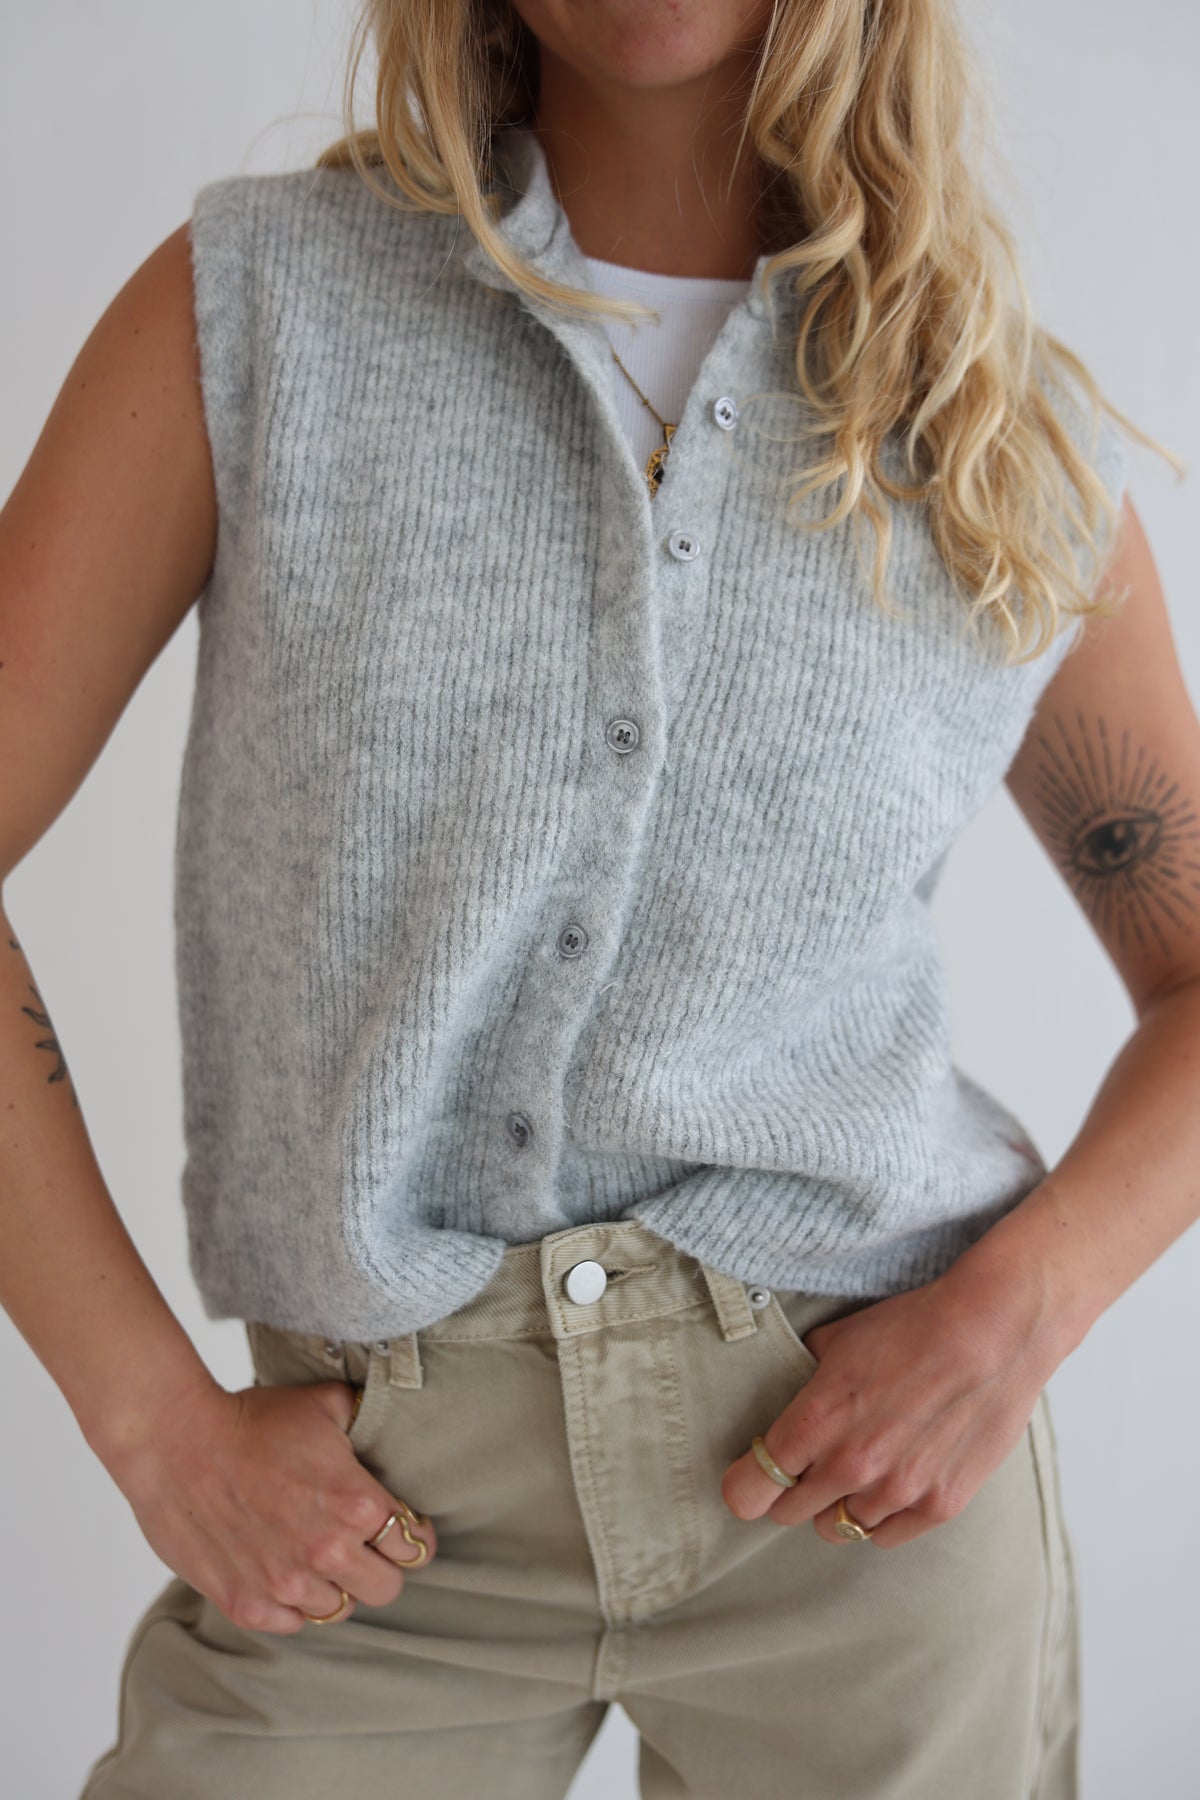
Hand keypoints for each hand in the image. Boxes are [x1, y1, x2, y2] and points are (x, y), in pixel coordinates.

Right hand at [105, 1376, 437, 1632]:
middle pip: (386, 1588)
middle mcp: (328, 1551)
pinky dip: (292, 1603)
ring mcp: (285, 1584)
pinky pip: (292, 1623)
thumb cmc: (249, 1420)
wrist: (175, 1443)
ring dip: (334, 1584)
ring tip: (315, 1554)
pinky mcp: (246, 1605)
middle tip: (362, 1546)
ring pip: (339, 1609)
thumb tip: (388, 1422)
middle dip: (381, 1566)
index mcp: (357, 1503)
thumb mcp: (324, 1404)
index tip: (397, 1527)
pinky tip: (282, 1570)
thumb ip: (366, 1419)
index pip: (415, 1546)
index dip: (411, 1535)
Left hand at [720, 1266, 1064, 1547]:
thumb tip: (792, 1388)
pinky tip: (887, 1487)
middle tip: (804, 1469)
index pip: (749, 1490)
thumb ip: (806, 1375)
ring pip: (837, 1528)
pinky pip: (885, 1536)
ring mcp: (897, 1491)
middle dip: (790, 1491)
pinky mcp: (939, 1505)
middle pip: (789, 1513)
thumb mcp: (840, 1337)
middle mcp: (850, 1466)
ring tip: (854, 1473)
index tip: (749, 1477)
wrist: (993, 1330)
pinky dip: (880, 1517)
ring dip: (836, 1505)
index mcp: (815, 1422)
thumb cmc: (914, 1325)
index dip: (744, 1484)